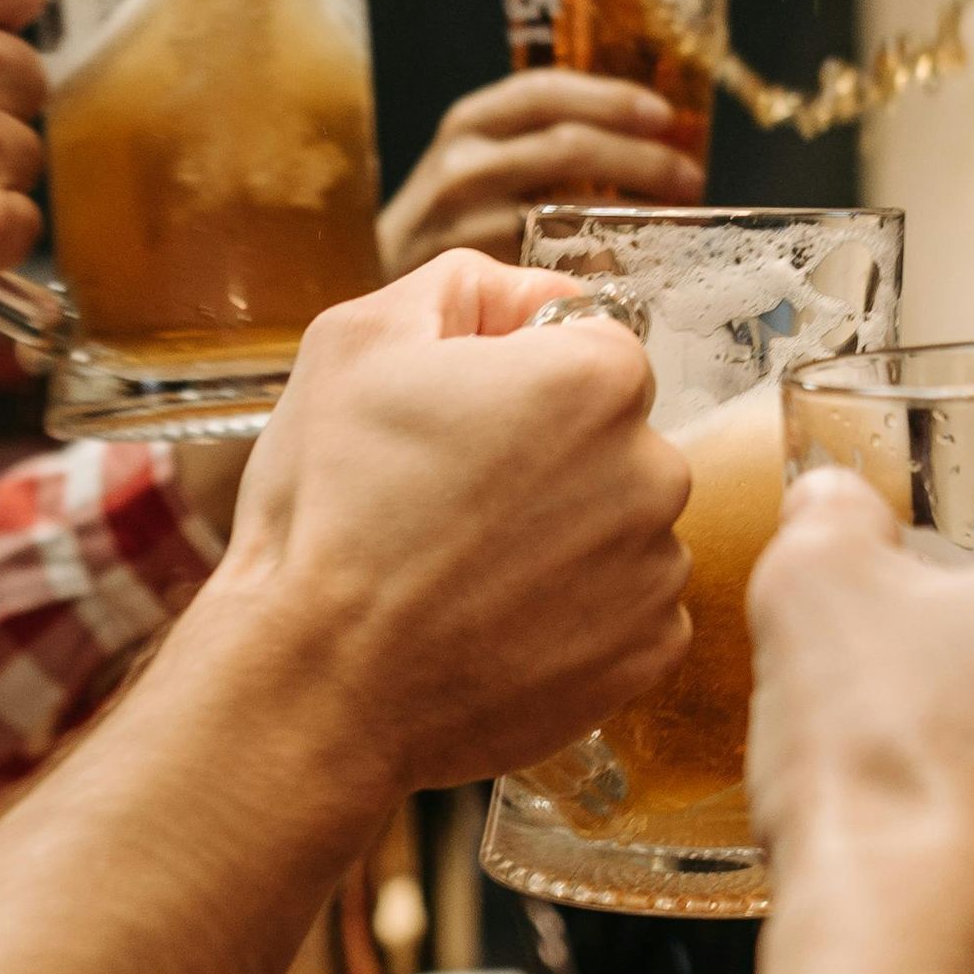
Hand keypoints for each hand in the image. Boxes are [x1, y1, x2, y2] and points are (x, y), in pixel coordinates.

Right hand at [204, 252, 690, 797]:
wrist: (317, 687)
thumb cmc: (329, 511)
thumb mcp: (358, 341)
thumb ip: (463, 286)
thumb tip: (528, 296)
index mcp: (596, 380)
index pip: (591, 343)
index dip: (520, 373)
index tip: (462, 419)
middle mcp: (654, 470)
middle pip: (614, 437)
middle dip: (550, 455)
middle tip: (451, 499)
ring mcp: (656, 570)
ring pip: (621, 523)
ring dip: (565, 535)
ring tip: (467, 569)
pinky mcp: (648, 653)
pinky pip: (627, 608)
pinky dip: (576, 613)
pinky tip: (498, 621)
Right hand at [379, 72, 704, 274]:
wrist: (377, 276)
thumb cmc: (449, 219)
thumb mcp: (480, 163)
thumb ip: (539, 146)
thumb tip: (644, 145)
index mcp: (470, 124)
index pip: (547, 92)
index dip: (612, 98)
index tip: (665, 116)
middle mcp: (463, 163)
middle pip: (568, 147)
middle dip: (641, 160)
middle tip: (689, 178)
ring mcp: (464, 220)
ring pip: (565, 210)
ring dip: (631, 216)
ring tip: (673, 222)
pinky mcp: (471, 272)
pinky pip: (551, 265)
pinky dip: (597, 264)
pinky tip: (626, 270)